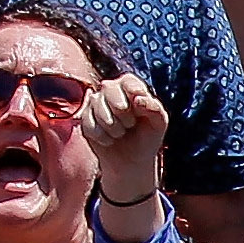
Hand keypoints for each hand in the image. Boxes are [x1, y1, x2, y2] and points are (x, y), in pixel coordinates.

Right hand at [86, 70, 172, 208]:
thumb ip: (155, 109)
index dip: (133, 91)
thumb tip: (139, 98)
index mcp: (130, 88)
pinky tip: (110, 140)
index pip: (128, 81)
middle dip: (123, 112)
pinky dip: (103, 137)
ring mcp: (95, 103)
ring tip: (121, 133)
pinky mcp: (85, 118)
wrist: (131, 161)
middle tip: (130, 124)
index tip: (138, 106)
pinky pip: (90, 124)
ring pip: (98, 107)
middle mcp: (111, 91)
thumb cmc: (147, 138)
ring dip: (114, 127)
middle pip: (109, 89)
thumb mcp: (158, 124)